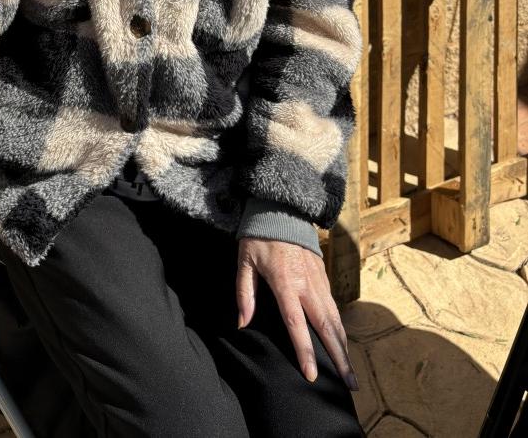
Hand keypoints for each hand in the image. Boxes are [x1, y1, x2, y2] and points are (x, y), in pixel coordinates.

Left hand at [236, 237, 358, 390]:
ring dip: (344, 346)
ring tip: (350, 371)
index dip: (304, 351)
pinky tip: (342, 342)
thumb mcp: (244, 262)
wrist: (281, 209)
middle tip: (349, 385)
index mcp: (285, 283)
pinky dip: (340, 327)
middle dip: (339, 358)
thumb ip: (244, 293)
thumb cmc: (259, 236)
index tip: (313, 375)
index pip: (296, 324)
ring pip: (335, 318)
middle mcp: (307, 285)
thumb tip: (242, 324)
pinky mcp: (324, 275)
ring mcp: (319, 280)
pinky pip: (334, 306)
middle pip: (326, 327)